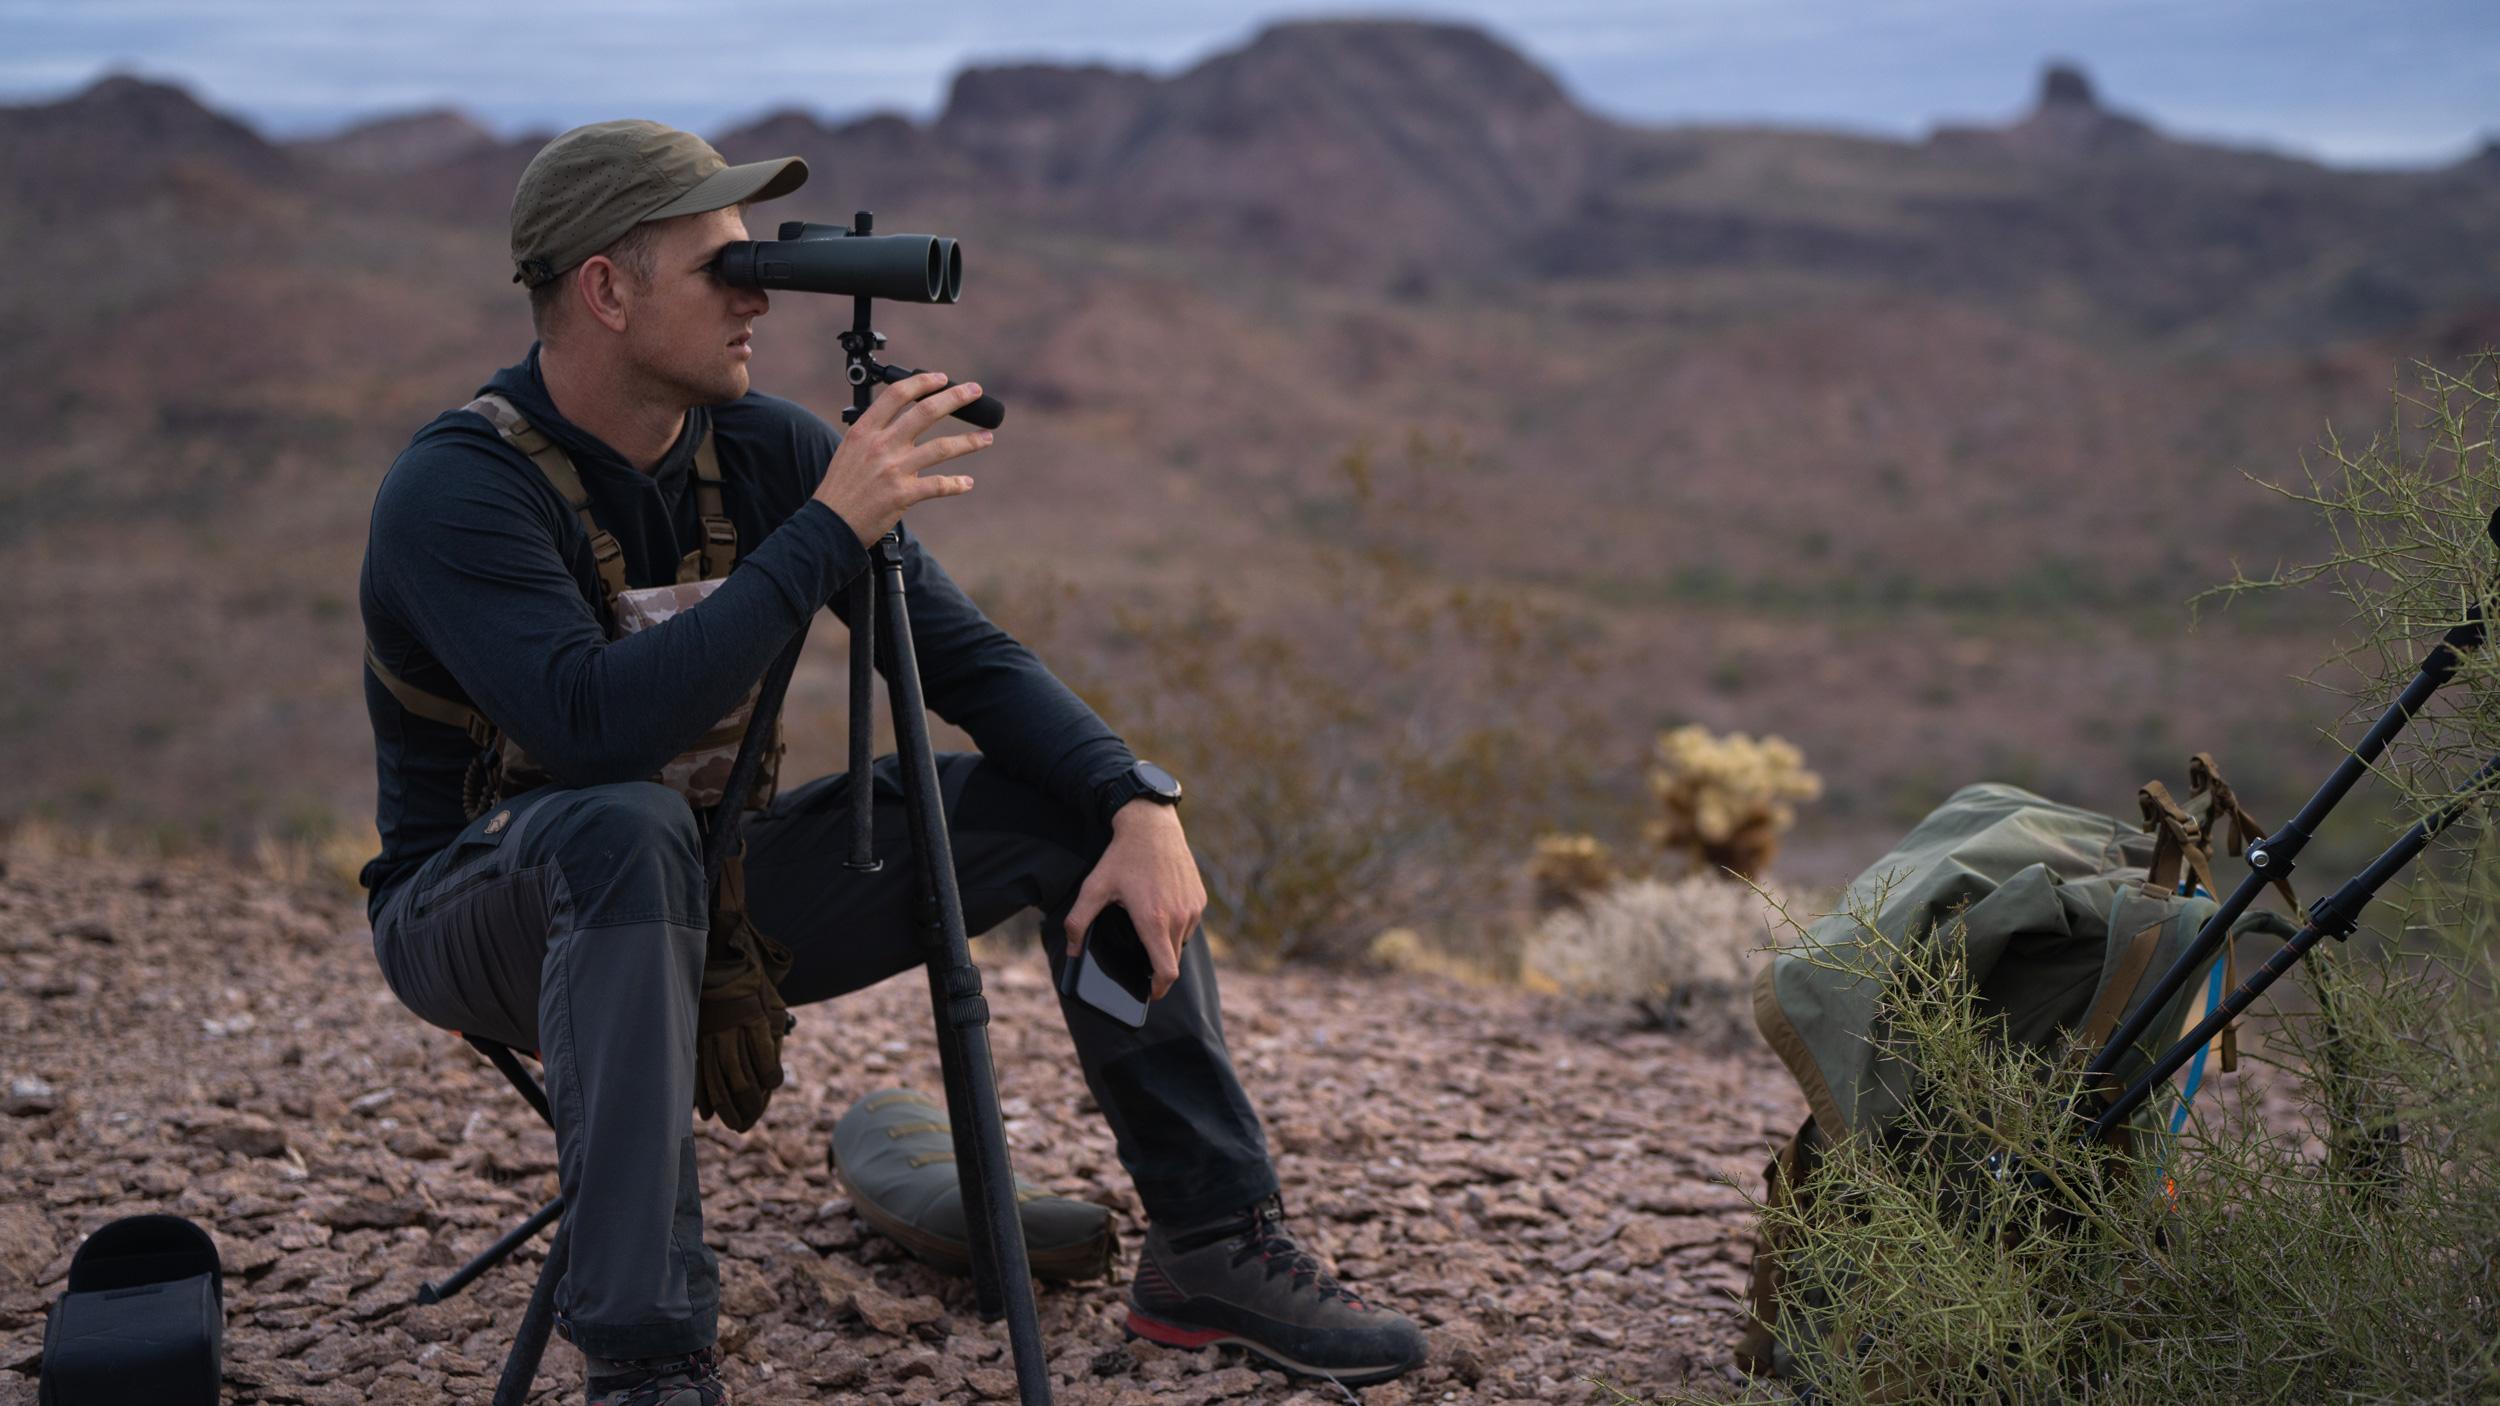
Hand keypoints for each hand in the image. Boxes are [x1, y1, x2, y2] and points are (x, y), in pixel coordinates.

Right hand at [812, 371, 992, 542]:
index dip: (923, 382)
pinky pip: (939, 484)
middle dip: (955, 398)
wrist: (830, 524)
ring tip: (987, 437)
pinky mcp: (904, 494)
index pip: (897, 395)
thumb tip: (901, 421)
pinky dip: (956, 484)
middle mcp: (881, 445)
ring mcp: (894, 469)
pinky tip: (966, 483)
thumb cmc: (841, 488)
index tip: (942, 378)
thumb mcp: (850, 451)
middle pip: (926, 412)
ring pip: (942, 448)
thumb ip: (875, 434)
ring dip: (969, 441)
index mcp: (865, 431)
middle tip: (975, 391)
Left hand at [1063, 802, 1203, 1000]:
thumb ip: (1078, 922)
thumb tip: (1072, 950)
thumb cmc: (1123, 857)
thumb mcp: (1094, 888)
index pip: (1167, 972)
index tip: (1149, 993)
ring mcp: (1192, 908)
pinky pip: (1189, 924)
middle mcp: (1178, 917)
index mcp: (1154, 921)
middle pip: (1173, 961)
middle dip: (1158, 968)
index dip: (1158, 989)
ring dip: (1167, 944)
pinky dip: (1176, 926)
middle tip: (1141, 963)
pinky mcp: (1199, 898)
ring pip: (1181, 942)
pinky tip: (1160, 910)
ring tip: (1147, 927)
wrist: (1152, 825)